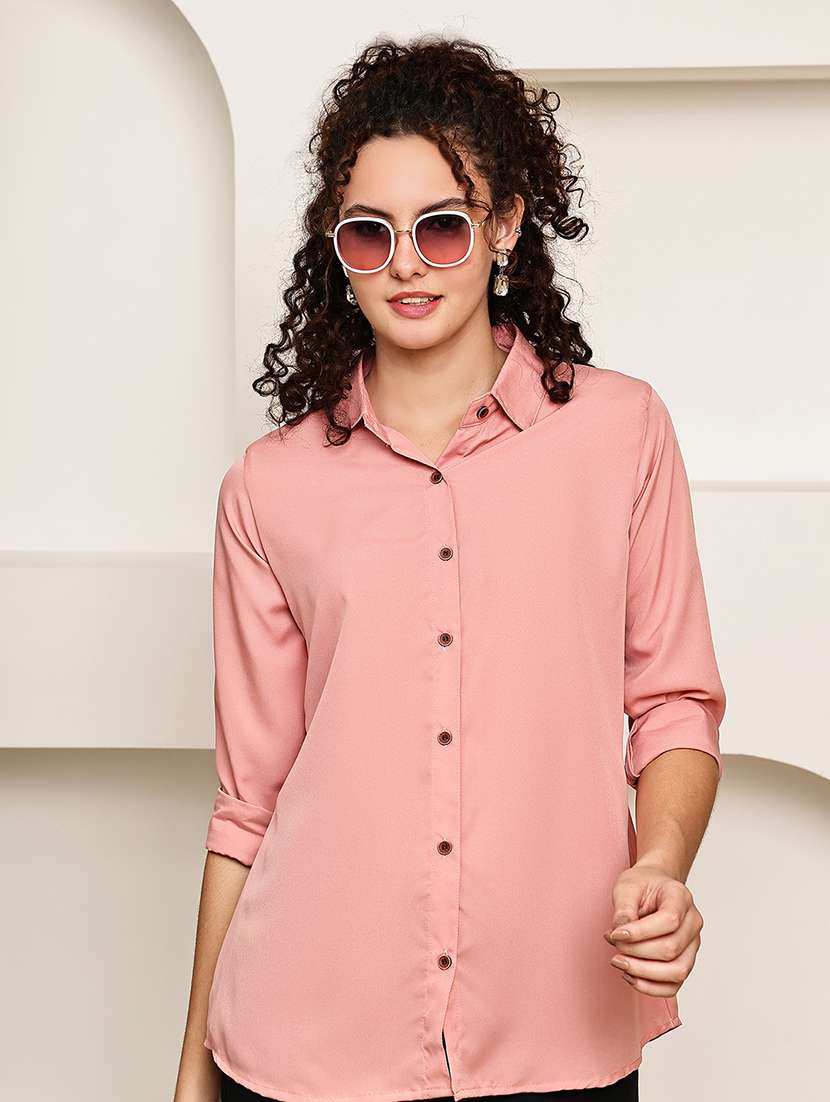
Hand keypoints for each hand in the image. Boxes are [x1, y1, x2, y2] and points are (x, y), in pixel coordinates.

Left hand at [603, 860, 703, 997]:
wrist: (654, 887)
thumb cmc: (642, 885)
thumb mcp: (627, 886)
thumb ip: (623, 909)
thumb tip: (619, 935)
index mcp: (680, 897)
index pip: (669, 921)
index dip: (640, 932)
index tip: (614, 934)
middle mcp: (693, 922)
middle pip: (671, 949)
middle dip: (636, 952)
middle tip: (613, 944)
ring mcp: (693, 944)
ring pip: (677, 972)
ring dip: (643, 973)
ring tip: (619, 962)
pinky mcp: (685, 961)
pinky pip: (674, 986)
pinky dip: (650, 987)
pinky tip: (630, 975)